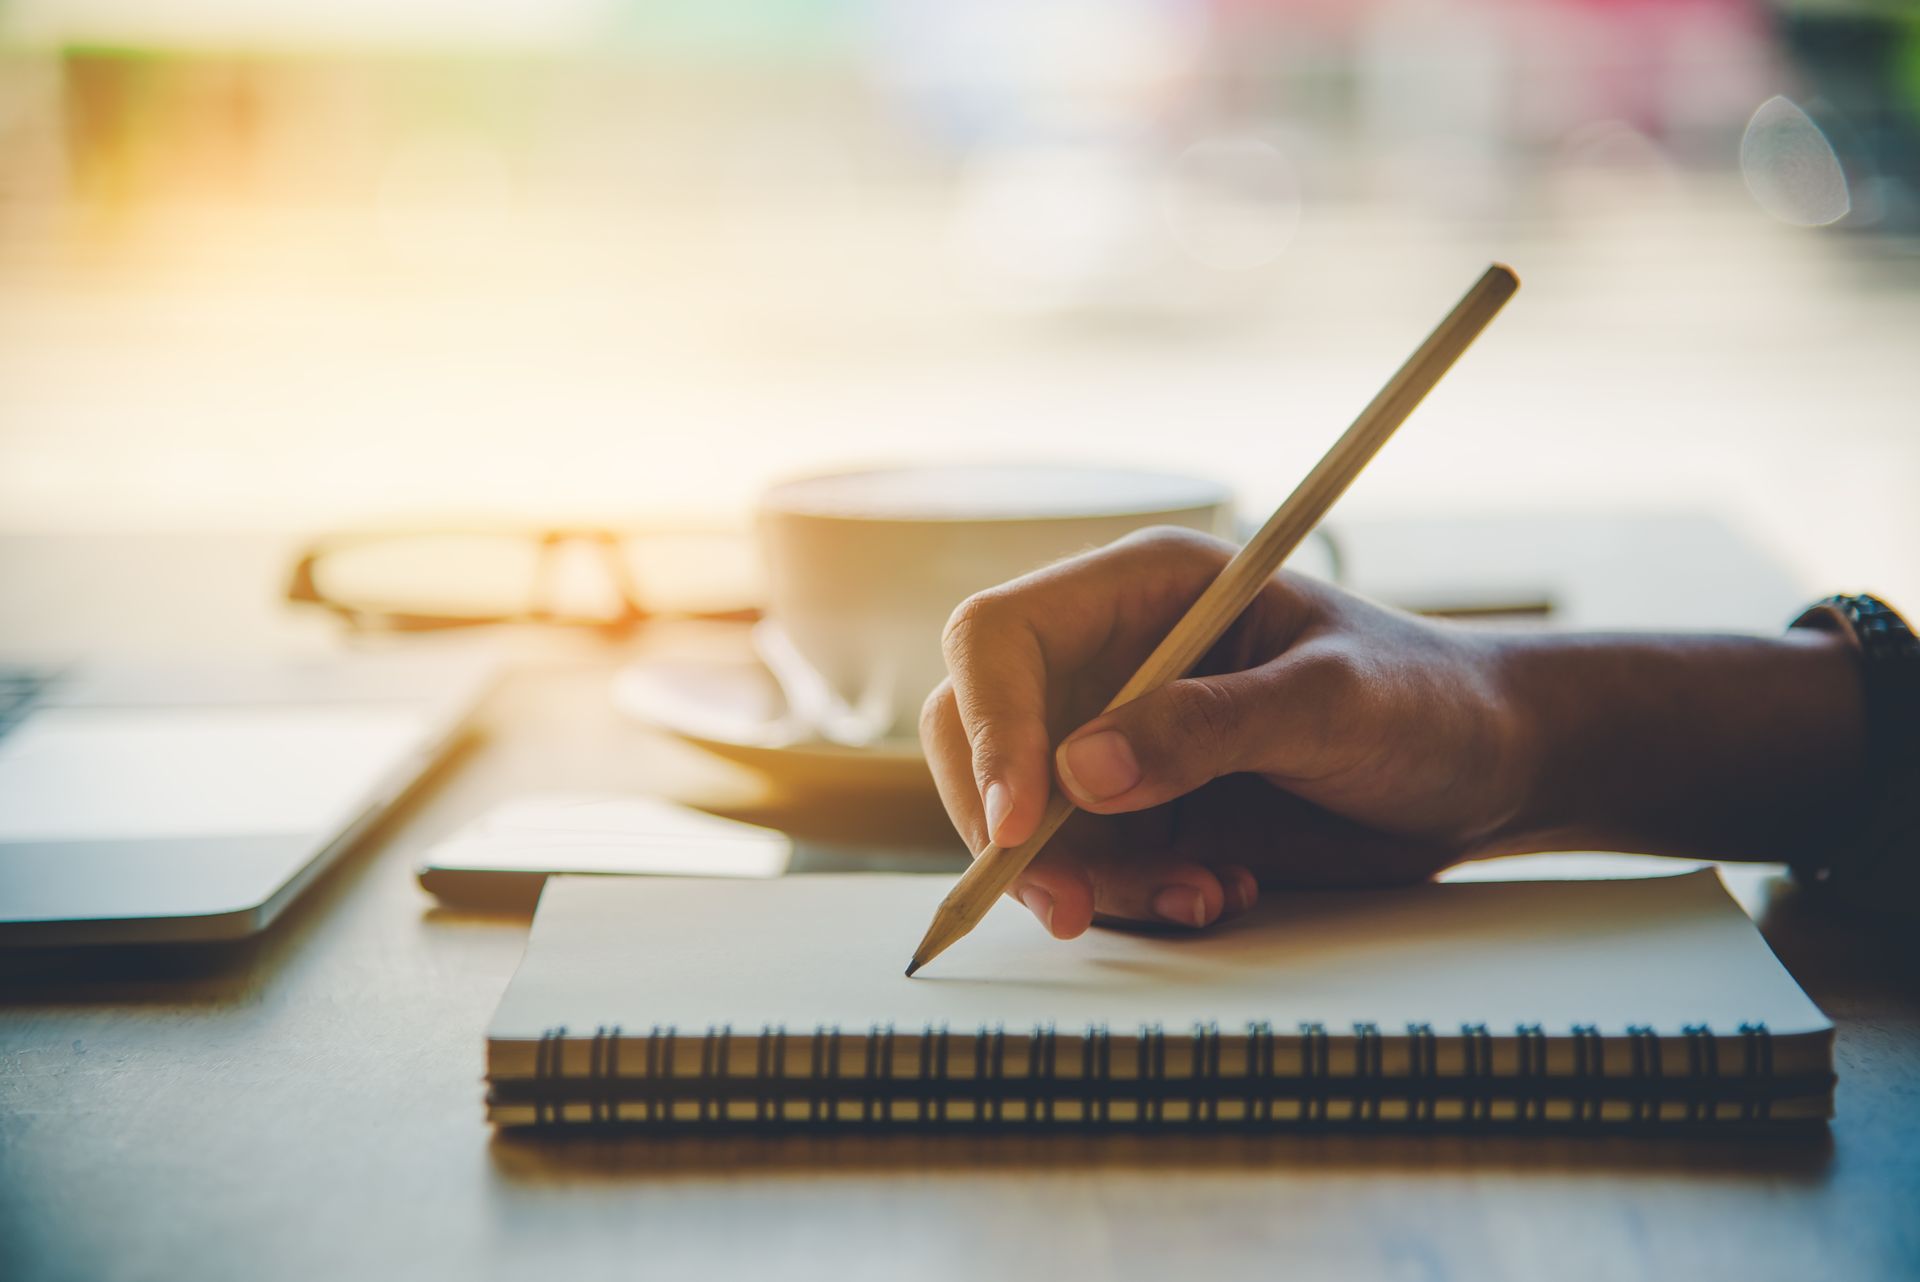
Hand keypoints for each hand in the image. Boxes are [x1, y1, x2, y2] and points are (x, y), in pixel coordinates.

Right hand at [920, 526, 1528, 938]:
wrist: (1488, 768)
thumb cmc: (1428, 701)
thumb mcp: (1334, 704)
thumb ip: (1209, 727)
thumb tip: (1076, 773)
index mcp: (1142, 590)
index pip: (999, 639)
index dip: (990, 725)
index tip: (1022, 823)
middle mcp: (1110, 660)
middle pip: (980, 733)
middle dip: (1010, 831)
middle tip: (1072, 908)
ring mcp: (1118, 739)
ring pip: (1026, 823)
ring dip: (1095, 883)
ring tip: (1207, 895)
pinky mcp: (1143, 813)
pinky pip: (1087, 870)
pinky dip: (1135, 903)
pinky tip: (1221, 891)